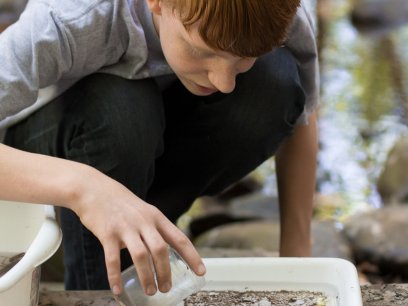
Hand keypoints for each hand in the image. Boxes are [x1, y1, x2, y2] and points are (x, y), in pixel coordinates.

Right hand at [70, 167, 205, 295]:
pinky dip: (115, 276)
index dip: (192, 256)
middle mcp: (143, 221)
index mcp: (156, 217)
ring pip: (141, 256)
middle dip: (165, 272)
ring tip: (150, 291)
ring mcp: (125, 227)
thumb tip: (160, 254)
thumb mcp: (143, 211)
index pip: (179, 238)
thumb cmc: (121, 203)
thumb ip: (152, 230)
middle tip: (166, 288)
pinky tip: (117, 289)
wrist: (94, 189)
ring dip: (146, 276)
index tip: (202, 271)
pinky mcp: (107, 233)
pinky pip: (112, 259)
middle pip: (161, 249)